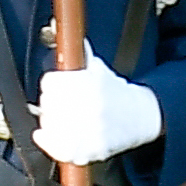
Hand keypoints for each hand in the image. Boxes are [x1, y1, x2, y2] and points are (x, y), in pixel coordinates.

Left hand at [32, 61, 167, 166]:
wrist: (140, 117)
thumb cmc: (117, 92)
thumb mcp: (99, 69)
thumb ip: (81, 55)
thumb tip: (68, 35)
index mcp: (89, 84)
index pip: (50, 82)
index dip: (52, 83)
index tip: (56, 85)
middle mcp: (88, 107)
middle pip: (47, 103)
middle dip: (51, 101)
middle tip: (62, 103)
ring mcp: (88, 131)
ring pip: (49, 125)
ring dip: (50, 121)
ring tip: (62, 118)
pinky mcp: (88, 150)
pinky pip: (57, 149)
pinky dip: (48, 143)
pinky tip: (45, 135)